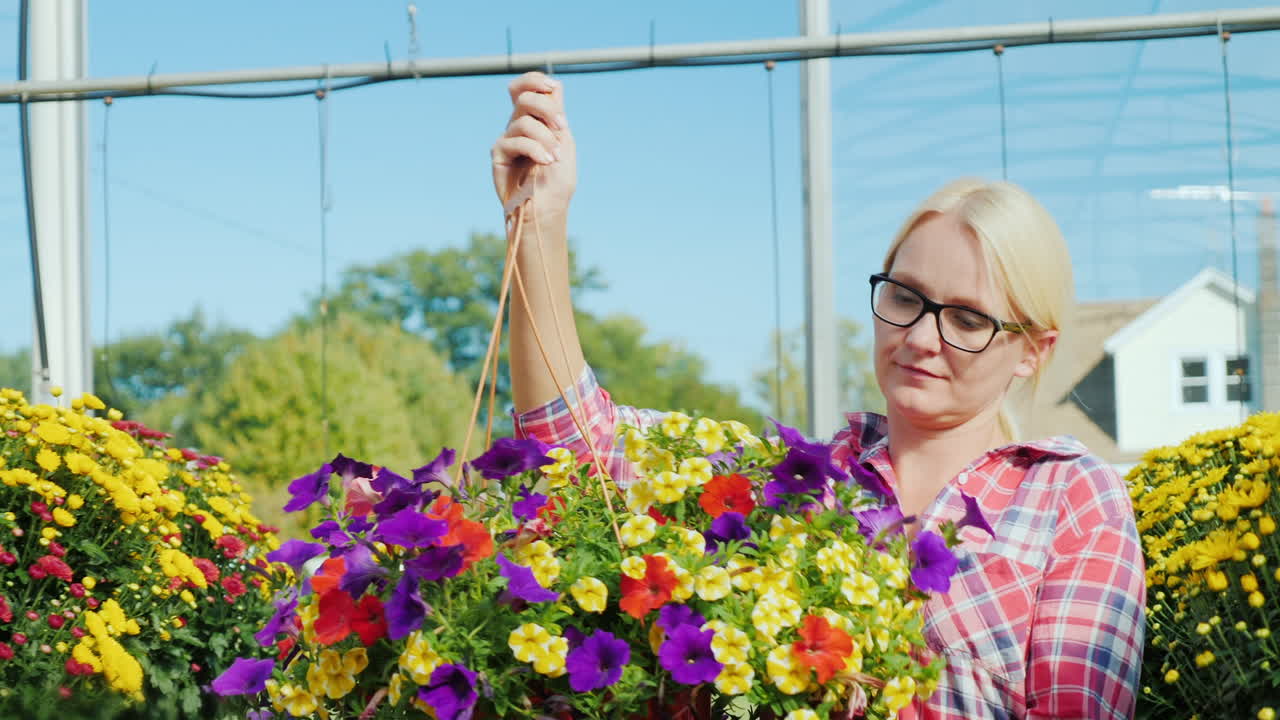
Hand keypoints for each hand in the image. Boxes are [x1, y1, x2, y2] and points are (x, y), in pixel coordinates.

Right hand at [491, 72, 576, 223]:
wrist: (547, 210)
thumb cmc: (557, 181)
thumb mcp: (564, 143)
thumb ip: (557, 114)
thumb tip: (554, 85)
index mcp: (536, 120)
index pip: (527, 87)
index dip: (536, 80)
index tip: (552, 87)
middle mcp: (519, 126)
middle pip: (524, 97)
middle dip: (546, 108)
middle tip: (562, 127)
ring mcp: (508, 139)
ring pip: (523, 121)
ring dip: (545, 137)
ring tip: (555, 158)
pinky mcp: (498, 153)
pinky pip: (515, 140)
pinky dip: (535, 149)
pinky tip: (546, 162)